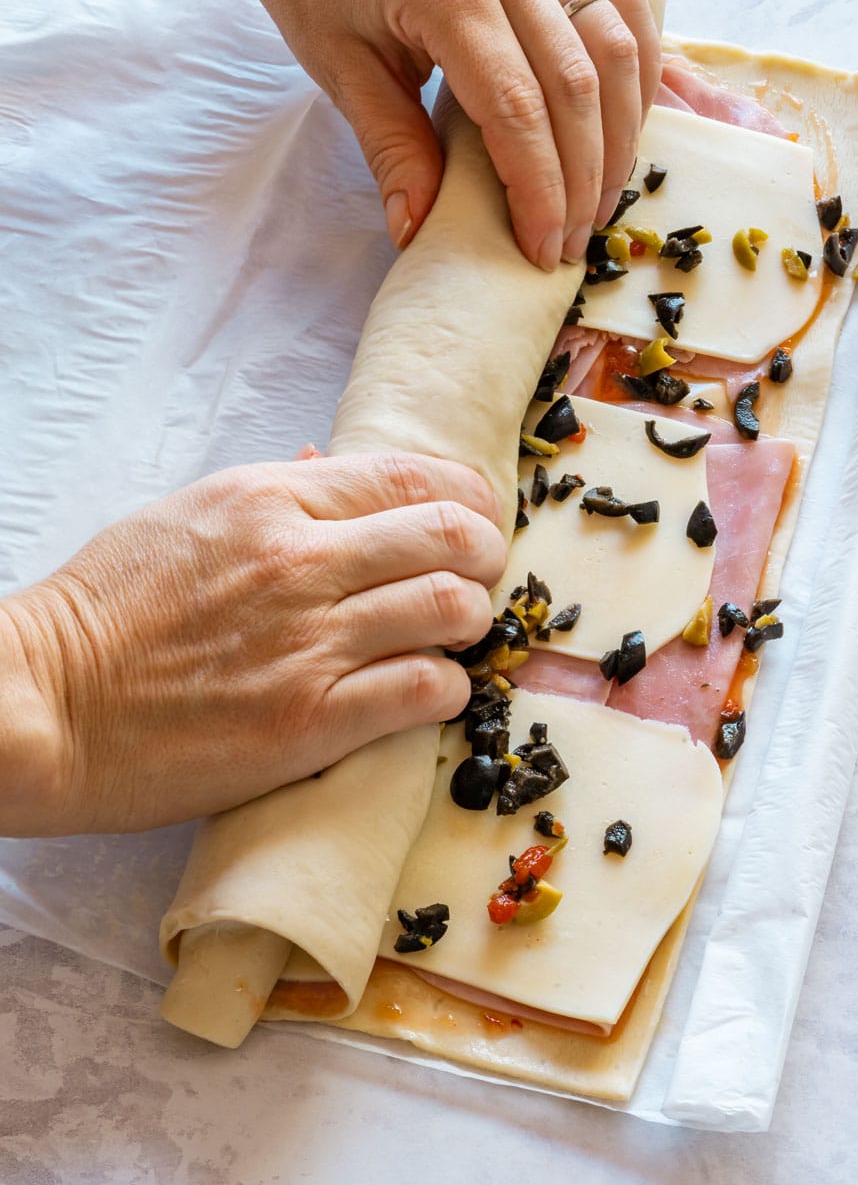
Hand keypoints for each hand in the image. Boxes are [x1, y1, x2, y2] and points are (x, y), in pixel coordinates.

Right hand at [2, 452, 505, 834]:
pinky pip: (424, 690)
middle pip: (453, 535)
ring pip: (453, 609)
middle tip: (478, 577)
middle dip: (486, 554)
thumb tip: (329, 463)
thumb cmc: (105, 611)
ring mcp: (309, 643)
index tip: (474, 520)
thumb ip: (271, 492)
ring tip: (451, 636)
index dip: (467, 498)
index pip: (413, 476)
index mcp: (270, 500)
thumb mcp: (184, 514)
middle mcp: (301, 561)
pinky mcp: (309, 722)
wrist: (44, 705)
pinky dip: (445, 688)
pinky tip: (426, 689)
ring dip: (470, 622)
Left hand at [225, 0, 662, 269]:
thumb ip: (391, 148)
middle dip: (583, 176)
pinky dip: (637, 74)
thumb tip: (419, 231)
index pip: (516, 107)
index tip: (543, 247)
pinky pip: (623, 7)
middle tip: (575, 240)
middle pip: (576, 84)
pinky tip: (624, 130)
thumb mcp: (340, 69)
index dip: (538, 188)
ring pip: (616, 46)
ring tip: (602, 197)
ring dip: (620, 134)